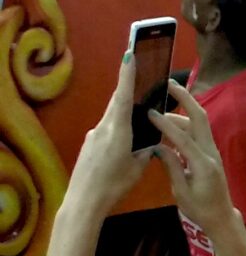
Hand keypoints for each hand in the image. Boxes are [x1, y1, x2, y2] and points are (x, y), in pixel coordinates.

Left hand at [65, 51, 153, 213]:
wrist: (83, 201)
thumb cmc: (114, 185)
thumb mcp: (138, 167)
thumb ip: (145, 150)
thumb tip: (151, 142)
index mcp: (118, 130)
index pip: (124, 96)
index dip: (128, 74)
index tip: (130, 54)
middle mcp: (103, 127)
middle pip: (117, 102)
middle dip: (129, 90)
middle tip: (143, 78)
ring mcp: (93, 135)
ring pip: (112, 116)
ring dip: (125, 111)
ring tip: (140, 113)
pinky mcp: (89, 145)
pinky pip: (107, 129)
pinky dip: (119, 127)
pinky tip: (126, 142)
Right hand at [149, 81, 237, 228]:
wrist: (221, 216)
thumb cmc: (200, 208)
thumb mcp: (181, 191)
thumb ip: (171, 167)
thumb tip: (157, 147)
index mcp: (203, 163)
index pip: (183, 137)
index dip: (165, 124)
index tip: (150, 112)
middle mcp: (211, 152)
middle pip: (200, 118)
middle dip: (186, 99)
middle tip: (169, 84)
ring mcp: (212, 150)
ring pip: (198, 124)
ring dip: (182, 112)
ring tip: (162, 104)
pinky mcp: (210, 153)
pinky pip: (197, 133)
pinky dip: (184, 125)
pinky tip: (168, 124)